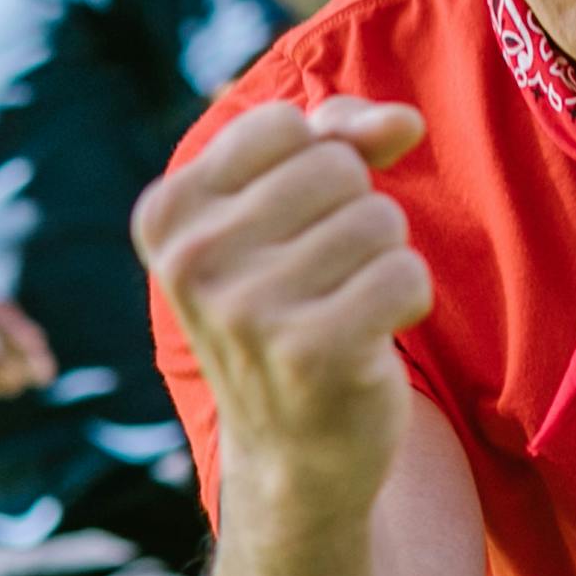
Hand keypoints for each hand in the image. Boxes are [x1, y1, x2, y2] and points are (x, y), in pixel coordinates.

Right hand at [137, 100, 432, 516]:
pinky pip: (405, 274)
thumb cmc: (294, 310)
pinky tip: (368, 340)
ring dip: (382, 262)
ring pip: (378, 219)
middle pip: (338, 170)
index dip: (317, 169)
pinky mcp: (312, 353)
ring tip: (344, 310)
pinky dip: (407, 301)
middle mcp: (192, 261)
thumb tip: (405, 121)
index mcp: (169, 215)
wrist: (293, 453)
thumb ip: (339, 140)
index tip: (292, 231)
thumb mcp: (287, 214)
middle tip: (324, 281)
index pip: (286, 127)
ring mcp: (247, 310)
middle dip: (355, 216)